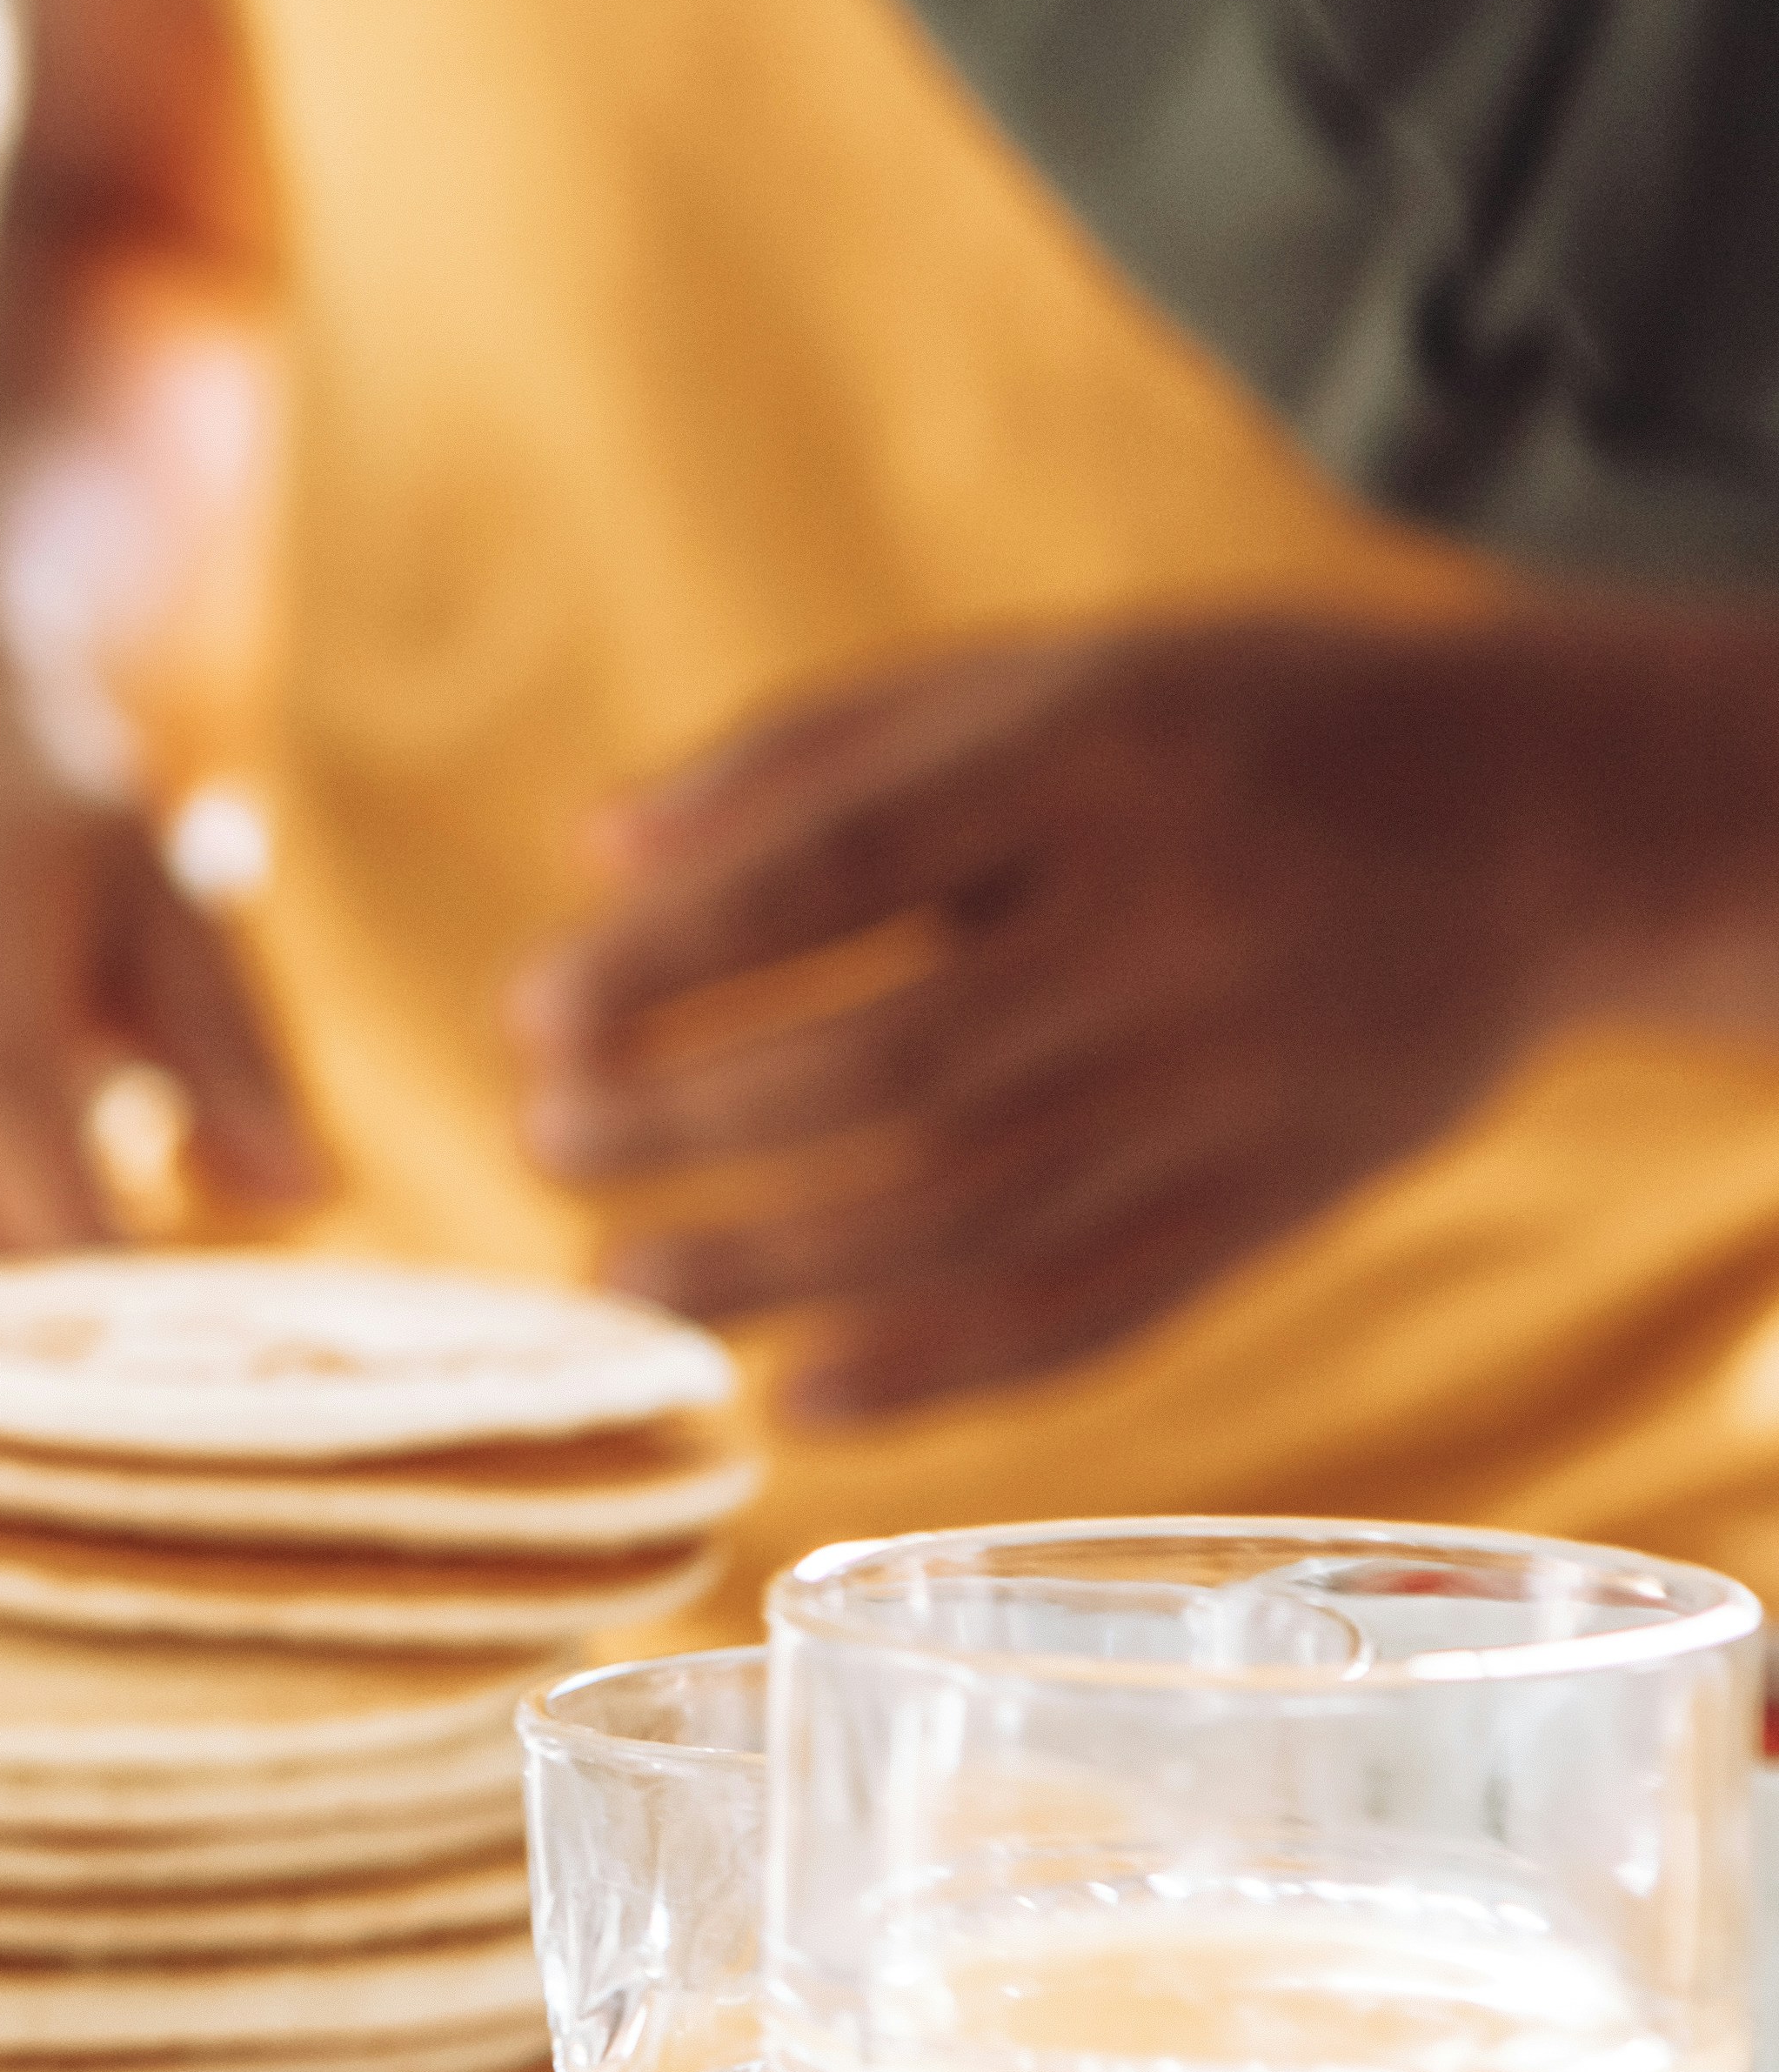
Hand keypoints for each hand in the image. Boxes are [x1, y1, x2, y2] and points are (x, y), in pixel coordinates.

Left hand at [519, 613, 1717, 1422]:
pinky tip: (803, 1395)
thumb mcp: (1045, 676)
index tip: (535, 1013)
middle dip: (686, 1124)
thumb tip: (597, 855)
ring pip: (970, 1212)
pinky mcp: (1283, 1194)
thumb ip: (816, 755)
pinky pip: (1096, 1310)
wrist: (1537, 816)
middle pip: (888, 1065)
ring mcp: (1235, 1076)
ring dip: (766, 1269)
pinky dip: (936, 1370)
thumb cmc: (1223, 733)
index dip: (671, 959)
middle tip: (549, 1144)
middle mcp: (1175, 924)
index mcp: (1101, 758)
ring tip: (621, 1281)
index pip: (842, 871)